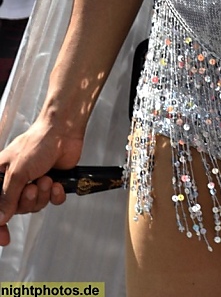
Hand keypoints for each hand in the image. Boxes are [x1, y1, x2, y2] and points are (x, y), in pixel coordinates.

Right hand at [0, 121, 82, 244]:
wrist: (64, 132)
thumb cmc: (38, 142)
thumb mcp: (17, 171)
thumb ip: (7, 197)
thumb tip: (0, 218)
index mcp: (1, 175)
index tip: (4, 237)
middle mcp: (17, 181)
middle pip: (17, 208)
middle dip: (27, 201)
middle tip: (32, 188)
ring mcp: (34, 181)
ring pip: (35, 205)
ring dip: (42, 194)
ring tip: (46, 179)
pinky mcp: (52, 182)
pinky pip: (52, 200)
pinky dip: (55, 194)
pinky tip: (57, 183)